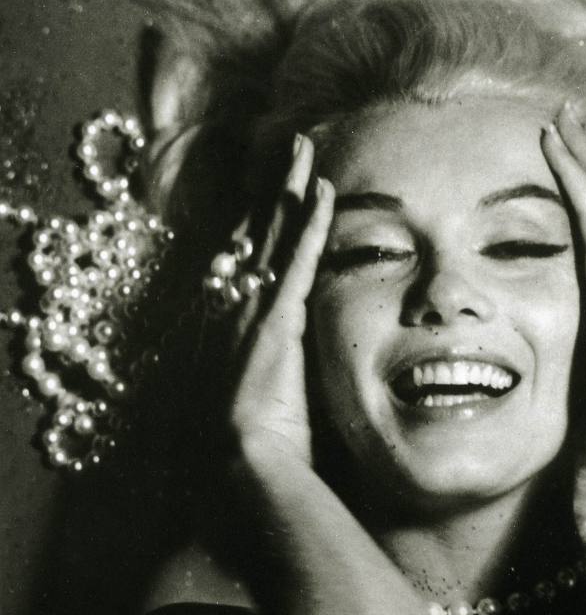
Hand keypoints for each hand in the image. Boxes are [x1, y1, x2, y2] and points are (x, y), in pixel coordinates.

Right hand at [229, 134, 334, 463]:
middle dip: (273, 189)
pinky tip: (322, 191)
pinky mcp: (276, 319)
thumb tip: (296, 354)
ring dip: (289, 189)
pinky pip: (295, 259)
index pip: (247, 259)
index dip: (259, 221)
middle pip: (255, 234)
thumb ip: (280, 362)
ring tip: (302, 150)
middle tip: (289, 150)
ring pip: (272, 235)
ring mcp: (252, 310)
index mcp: (233, 324)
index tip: (273, 191)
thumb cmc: (262, 441)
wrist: (247, 464)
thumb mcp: (271, 392)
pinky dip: (309, 223)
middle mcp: (235, 307)